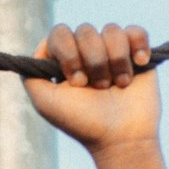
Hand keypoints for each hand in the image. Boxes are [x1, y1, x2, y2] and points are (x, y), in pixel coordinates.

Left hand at [25, 23, 159, 156]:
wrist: (121, 138)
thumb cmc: (81, 122)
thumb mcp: (45, 102)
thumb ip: (30, 73)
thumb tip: (42, 45)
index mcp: (63, 61)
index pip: (60, 34)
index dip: (68, 53)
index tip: (77, 82)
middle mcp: (86, 53)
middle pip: (85, 30)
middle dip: (93, 61)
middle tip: (97, 87)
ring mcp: (111, 51)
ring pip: (111, 30)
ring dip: (115, 60)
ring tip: (118, 85)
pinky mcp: (136, 53)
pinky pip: (136, 31)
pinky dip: (138, 46)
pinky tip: (138, 64)